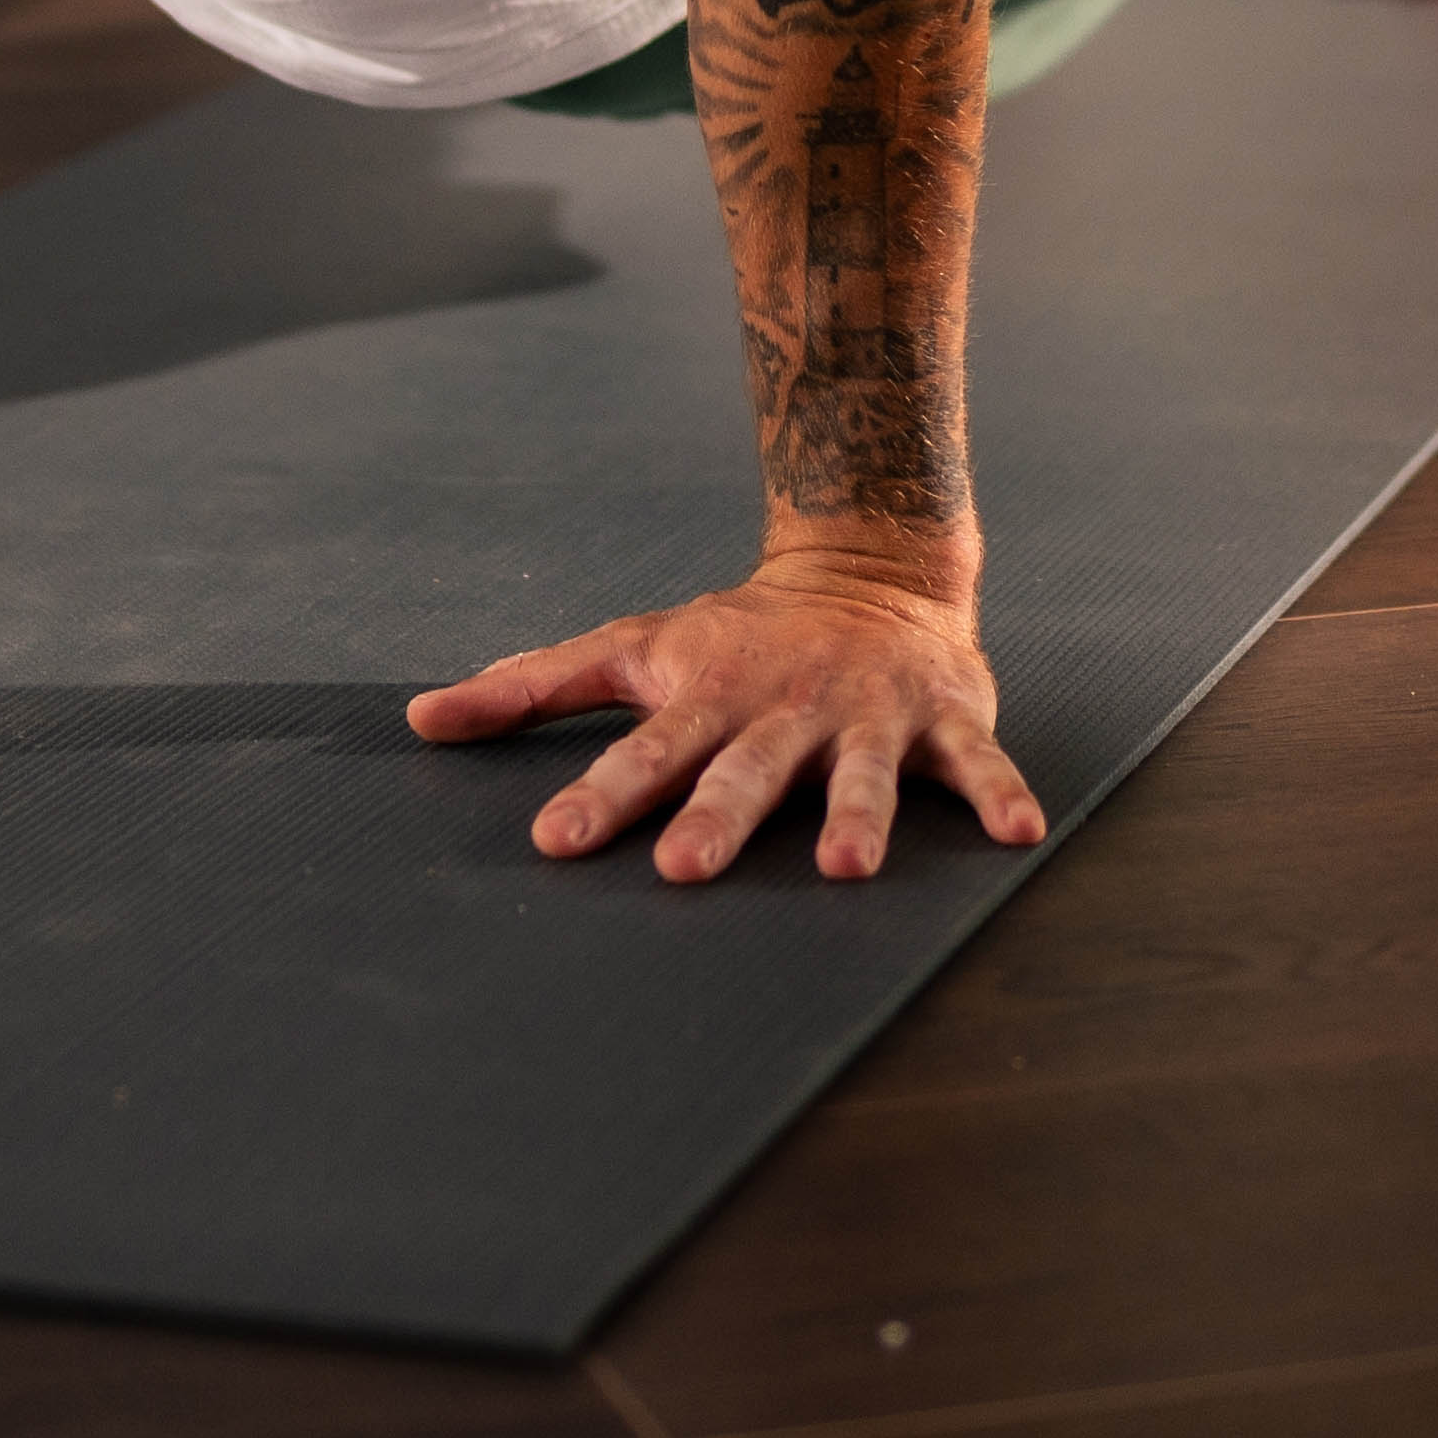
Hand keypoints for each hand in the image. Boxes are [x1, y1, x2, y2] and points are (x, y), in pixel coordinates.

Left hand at [405, 541, 1048, 882]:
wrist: (869, 566)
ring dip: (856, 817)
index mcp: (709, 700)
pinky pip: (975, 762)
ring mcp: (865, 716)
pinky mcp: (941, 720)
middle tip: (683, 871)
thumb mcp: (635, 648)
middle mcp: (784, 710)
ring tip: (842, 871)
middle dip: (715, 818)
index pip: (645, 753)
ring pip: (859, 773)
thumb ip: (533, 687)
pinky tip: (1019, 835)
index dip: (603, 797)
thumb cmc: (735, 636)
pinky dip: (1000, 793)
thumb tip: (418, 719)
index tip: (555, 843)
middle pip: (744, 771)